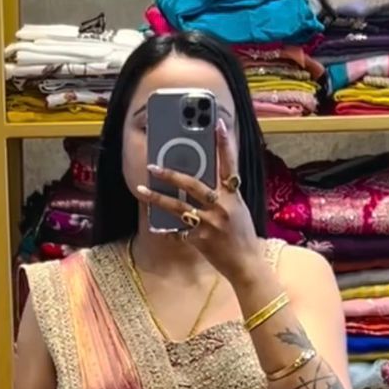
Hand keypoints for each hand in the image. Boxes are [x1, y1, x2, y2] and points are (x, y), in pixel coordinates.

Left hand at [136, 120, 261, 282]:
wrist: (247, 264)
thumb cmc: (243, 236)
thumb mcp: (238, 210)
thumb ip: (223, 196)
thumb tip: (203, 184)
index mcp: (233, 196)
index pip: (229, 164)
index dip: (224, 144)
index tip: (217, 124)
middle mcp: (222, 206)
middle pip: (192, 184)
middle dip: (171, 174)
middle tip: (153, 166)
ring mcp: (210, 223)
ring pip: (178, 206)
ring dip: (157, 197)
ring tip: (141, 188)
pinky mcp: (201, 239)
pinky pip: (180, 231)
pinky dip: (171, 230)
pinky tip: (161, 227)